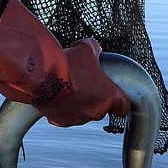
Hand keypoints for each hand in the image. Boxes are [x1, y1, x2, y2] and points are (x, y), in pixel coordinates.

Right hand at [0, 0, 129, 126]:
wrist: (43, 78)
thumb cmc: (68, 65)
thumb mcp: (85, 49)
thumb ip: (94, 49)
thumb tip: (93, 46)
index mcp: (109, 96)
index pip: (123, 107)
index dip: (120, 103)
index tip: (117, 101)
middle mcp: (97, 111)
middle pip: (101, 108)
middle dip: (95, 98)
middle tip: (86, 85)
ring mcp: (79, 118)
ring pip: (83, 112)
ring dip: (79, 103)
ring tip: (69, 88)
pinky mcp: (61, 121)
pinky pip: (65, 115)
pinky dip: (62, 108)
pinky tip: (56, 96)